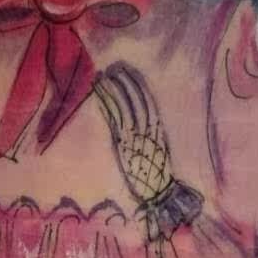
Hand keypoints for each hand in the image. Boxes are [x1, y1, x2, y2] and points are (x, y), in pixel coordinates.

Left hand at [93, 62, 173, 202]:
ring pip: (123, 105)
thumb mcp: (155, 150)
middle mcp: (148, 127)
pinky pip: (114, 117)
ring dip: (112, 89)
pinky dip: (107, 103)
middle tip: (113, 66)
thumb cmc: (156, 174)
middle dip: (124, 81)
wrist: (159, 191)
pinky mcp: (124, 142)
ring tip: (102, 76)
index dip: (136, 84)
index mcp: (157, 128)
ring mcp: (136, 134)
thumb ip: (146, 134)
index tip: (127, 71)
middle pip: (135, 98)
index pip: (146, 99)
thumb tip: (133, 124)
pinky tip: (99, 94)